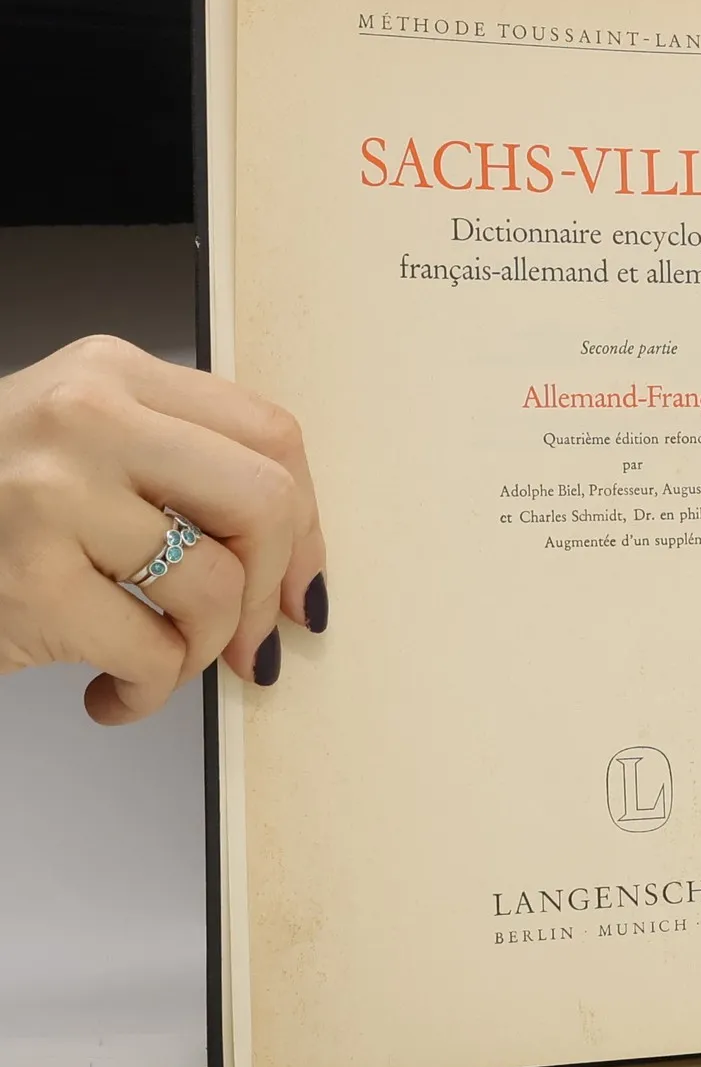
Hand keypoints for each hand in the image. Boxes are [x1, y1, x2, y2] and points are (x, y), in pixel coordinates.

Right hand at [0, 336, 326, 724]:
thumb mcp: (80, 446)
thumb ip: (178, 471)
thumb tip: (293, 562)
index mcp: (110, 373)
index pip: (269, 434)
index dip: (306, 523)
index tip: (303, 580)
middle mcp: (85, 420)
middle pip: (264, 501)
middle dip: (273, 588)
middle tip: (251, 639)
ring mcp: (52, 497)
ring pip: (217, 586)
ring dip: (203, 651)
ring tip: (160, 661)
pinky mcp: (27, 581)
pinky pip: (153, 654)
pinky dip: (147, 693)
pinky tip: (110, 693)